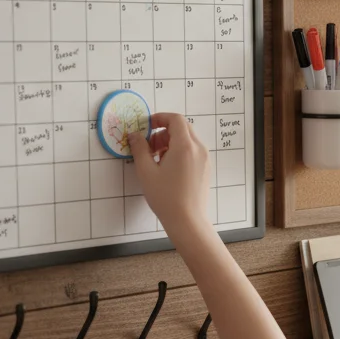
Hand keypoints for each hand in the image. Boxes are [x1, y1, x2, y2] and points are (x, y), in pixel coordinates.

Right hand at [129, 112, 210, 231]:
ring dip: (170, 142)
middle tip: (148, 146)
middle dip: (163, 132)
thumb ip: (139, 149)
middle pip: (182, 128)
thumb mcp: (146, 171)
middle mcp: (199, 149)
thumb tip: (134, 135)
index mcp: (185, 146)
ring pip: (187, 139)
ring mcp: (204, 159)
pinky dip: (178, 151)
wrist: (187, 220)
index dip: (160, 118)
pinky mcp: (205, 168)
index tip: (146, 126)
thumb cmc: (166, 197)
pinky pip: (192, 151)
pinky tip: (166, 167)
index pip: (176, 119)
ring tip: (156, 159)